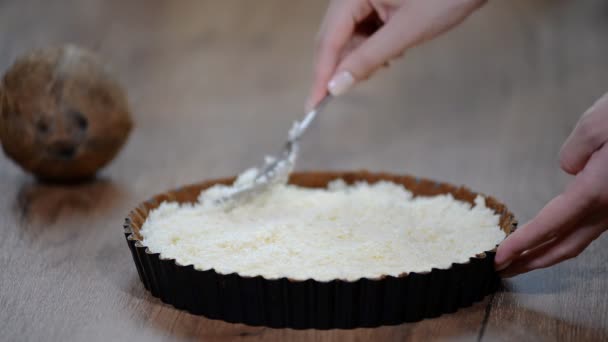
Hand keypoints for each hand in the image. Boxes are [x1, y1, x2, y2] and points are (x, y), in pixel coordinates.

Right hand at [307, 0, 485, 108]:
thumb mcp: (405, 32)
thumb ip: (368, 59)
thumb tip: (336, 87)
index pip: (328, 39)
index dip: (321, 74)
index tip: (313, 105)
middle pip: (332, 36)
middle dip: (338, 66)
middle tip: (338, 96)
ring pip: (347, 34)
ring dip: (358, 56)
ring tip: (382, 64)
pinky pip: (362, 28)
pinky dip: (370, 46)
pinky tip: (388, 53)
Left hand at [495, 93, 607, 276]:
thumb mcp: (597, 125)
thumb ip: (574, 153)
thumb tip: (571, 171)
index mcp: (598, 191)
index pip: (551, 226)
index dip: (523, 244)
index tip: (499, 257)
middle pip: (565, 245)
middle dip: (531, 261)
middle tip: (503, 270)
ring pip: (580, 239)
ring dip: (548, 252)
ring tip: (520, 258)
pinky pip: (590, 225)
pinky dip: (565, 236)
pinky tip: (552, 235)